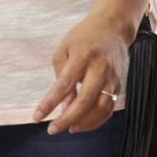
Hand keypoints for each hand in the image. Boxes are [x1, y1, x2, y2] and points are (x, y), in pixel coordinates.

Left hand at [35, 14, 130, 135]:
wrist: (114, 27)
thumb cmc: (84, 37)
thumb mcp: (65, 49)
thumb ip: (61, 77)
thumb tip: (62, 105)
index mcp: (84, 55)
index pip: (65, 84)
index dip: (50, 102)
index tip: (37, 116)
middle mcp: (101, 68)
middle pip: (85, 100)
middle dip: (67, 119)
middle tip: (52, 129)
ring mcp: (113, 78)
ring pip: (101, 108)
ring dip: (84, 123)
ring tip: (68, 128)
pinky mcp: (119, 85)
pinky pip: (109, 108)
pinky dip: (96, 120)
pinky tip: (82, 124)